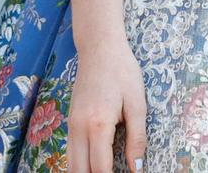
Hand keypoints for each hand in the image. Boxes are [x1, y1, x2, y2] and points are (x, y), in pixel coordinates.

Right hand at [67, 35, 146, 172]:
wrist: (99, 47)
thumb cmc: (122, 71)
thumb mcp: (137, 104)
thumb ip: (137, 139)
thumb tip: (137, 168)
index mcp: (98, 125)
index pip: (100, 168)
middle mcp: (78, 128)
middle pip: (79, 171)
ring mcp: (71, 124)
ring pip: (70, 163)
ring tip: (103, 171)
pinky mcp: (70, 120)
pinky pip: (70, 151)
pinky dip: (79, 163)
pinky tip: (93, 165)